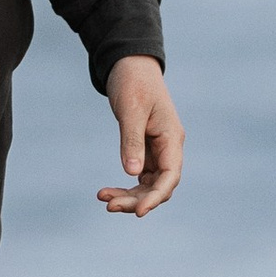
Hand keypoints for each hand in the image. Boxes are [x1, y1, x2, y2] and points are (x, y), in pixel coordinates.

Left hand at [97, 55, 183, 216]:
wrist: (130, 65)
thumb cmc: (133, 82)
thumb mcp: (131, 110)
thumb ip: (132, 141)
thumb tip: (131, 173)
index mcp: (172, 137)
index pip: (170, 176)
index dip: (156, 196)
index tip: (139, 211)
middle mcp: (169, 148)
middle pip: (159, 185)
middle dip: (136, 199)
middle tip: (108, 205)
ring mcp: (158, 151)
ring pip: (148, 185)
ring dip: (128, 196)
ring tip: (103, 199)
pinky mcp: (146, 151)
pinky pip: (139, 177)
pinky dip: (125, 186)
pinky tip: (106, 192)